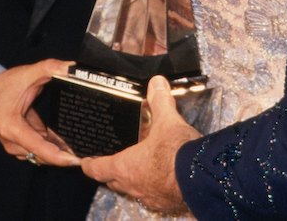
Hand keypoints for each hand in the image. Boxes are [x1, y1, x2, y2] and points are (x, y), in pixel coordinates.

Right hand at [0, 59, 78, 165]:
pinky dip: (51, 147)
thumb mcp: (27, 74)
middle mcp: (12, 143)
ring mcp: (14, 146)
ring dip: (58, 152)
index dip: (62, 157)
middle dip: (64, 156)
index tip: (79, 159)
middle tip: (86, 150)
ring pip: (41, 156)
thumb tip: (72, 67)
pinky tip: (65, 140)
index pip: (42, 151)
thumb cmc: (4, 85)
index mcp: (13, 128)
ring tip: (79, 146)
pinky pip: (38, 151)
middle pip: (43, 157)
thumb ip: (49, 68)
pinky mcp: (18, 145)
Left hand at [81, 76, 198, 212]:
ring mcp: (150, 197)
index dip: (89, 164)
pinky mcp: (167, 204)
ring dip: (132, 181)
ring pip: (132, 191)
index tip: (84, 161)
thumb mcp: (167, 121)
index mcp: (125, 166)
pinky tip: (161, 178)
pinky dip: (152, 188)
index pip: (97, 169)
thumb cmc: (176, 151)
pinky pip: (152, 197)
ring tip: (138, 168)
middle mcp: (133, 186)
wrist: (202, 177)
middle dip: (110, 172)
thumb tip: (156, 82)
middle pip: (113, 182)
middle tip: (111, 161)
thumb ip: (159, 101)